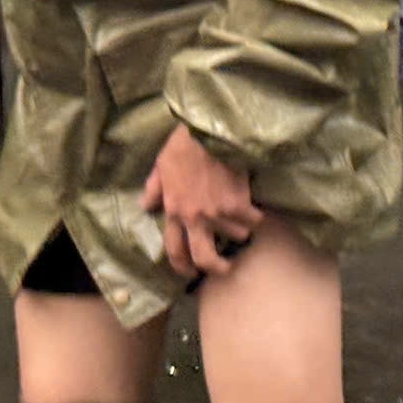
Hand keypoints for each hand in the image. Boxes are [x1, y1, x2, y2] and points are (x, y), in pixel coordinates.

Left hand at [143, 125, 262, 278]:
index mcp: (173, 211)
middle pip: (204, 258)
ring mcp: (217, 213)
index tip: (191, 271)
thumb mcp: (161, 166)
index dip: (182, 266)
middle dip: (216, 267)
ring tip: (243, 218)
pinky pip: (253, 219)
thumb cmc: (183, 145)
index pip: (174, 249)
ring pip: (236, 236)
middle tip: (225, 267)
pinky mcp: (238, 204)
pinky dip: (256, 215)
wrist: (209, 131)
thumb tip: (146, 205)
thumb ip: (154, 189)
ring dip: (241, 229)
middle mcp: (194, 218)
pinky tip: (256, 208)